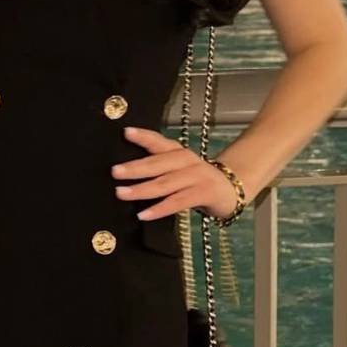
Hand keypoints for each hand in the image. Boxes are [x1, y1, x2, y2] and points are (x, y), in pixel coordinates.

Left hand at [111, 125, 240, 223]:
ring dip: (141, 189)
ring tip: (121, 193)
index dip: (143, 136)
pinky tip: (143, 214)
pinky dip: (159, 208)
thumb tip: (125, 172)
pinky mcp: (204, 193)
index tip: (125, 133)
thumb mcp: (179, 168)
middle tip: (114, 172)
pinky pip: (178, 202)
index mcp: (178, 152)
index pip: (159, 142)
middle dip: (134, 168)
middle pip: (157, 163)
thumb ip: (159, 167)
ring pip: (165, 183)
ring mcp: (197, 176)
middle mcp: (187, 160)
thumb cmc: (196, 180)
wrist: (232, 189)